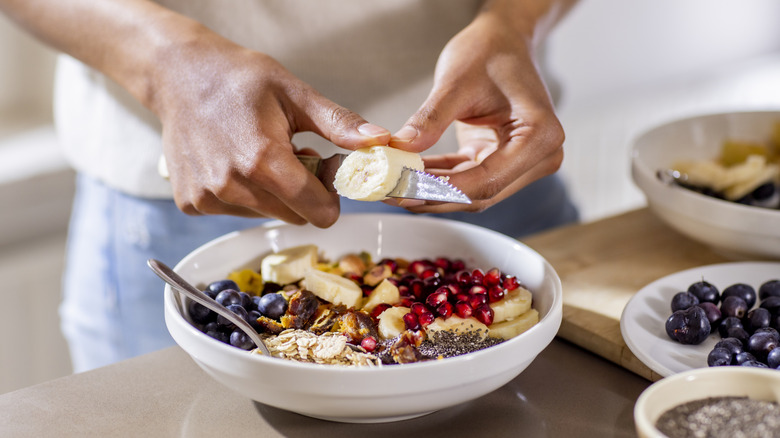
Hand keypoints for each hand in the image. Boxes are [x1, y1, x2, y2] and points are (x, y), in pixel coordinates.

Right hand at [154, 30, 389, 226]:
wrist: (179, 74)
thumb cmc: (238, 79)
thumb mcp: (295, 94)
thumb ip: (339, 125)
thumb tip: (379, 142)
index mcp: (262, 161)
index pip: (318, 211)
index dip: (331, 195)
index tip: (325, 170)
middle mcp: (231, 186)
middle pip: (295, 216)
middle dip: (303, 193)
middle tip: (294, 156)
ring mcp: (208, 198)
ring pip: (266, 215)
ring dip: (273, 194)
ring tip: (261, 155)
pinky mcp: (192, 203)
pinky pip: (236, 212)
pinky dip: (244, 194)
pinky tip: (234, 162)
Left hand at [388, 4, 568, 212]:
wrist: (503, 39)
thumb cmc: (489, 51)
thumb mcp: (456, 82)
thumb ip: (430, 119)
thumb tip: (400, 149)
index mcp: (540, 135)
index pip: (487, 179)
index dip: (442, 189)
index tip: (404, 189)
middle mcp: (540, 156)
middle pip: (480, 193)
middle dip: (432, 195)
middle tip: (390, 192)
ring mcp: (524, 163)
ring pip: (471, 192)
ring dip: (431, 191)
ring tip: (392, 186)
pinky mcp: (503, 162)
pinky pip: (466, 179)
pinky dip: (437, 179)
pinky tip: (408, 175)